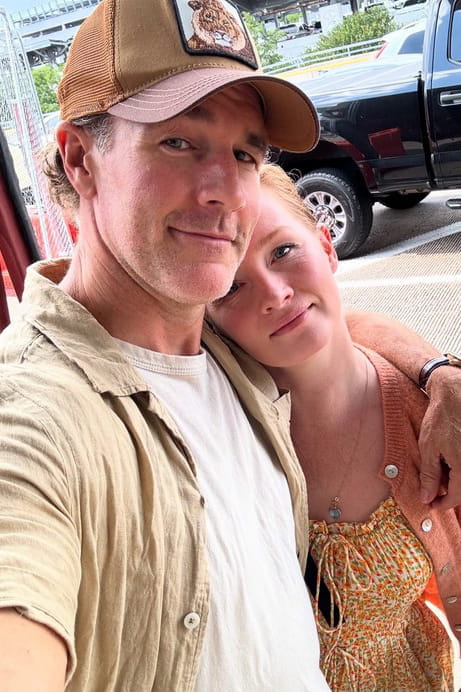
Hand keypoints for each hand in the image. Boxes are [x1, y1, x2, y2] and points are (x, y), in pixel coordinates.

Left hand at [418, 366, 460, 509]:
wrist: (457, 394)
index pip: (456, 498)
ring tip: (442, 469)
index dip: (442, 504)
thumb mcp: (429, 447)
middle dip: (449, 492)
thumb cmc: (441, 418)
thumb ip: (430, 475)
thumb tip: (427, 498)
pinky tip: (451, 460)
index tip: (430, 504)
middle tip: (434, 487)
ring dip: (456, 480)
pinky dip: (460, 468)